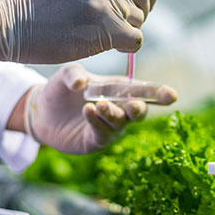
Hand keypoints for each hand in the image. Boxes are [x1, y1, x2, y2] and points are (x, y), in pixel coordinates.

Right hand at [0, 0, 158, 63]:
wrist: (9, 24)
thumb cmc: (35, 8)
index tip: (141, 7)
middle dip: (137, 16)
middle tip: (119, 29)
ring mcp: (104, 1)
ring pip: (138, 21)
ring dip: (126, 33)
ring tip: (101, 37)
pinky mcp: (105, 26)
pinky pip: (135, 40)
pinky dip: (127, 48)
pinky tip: (109, 48)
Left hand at [25, 63, 176, 153]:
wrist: (42, 111)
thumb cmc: (61, 89)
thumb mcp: (66, 74)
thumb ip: (74, 74)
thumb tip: (81, 83)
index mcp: (119, 89)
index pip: (143, 91)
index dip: (159, 93)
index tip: (172, 95)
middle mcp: (119, 109)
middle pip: (138, 110)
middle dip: (139, 108)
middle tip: (134, 106)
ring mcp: (109, 127)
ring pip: (120, 122)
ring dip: (113, 114)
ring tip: (100, 105)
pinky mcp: (96, 140)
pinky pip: (102, 132)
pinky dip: (97, 121)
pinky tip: (89, 110)